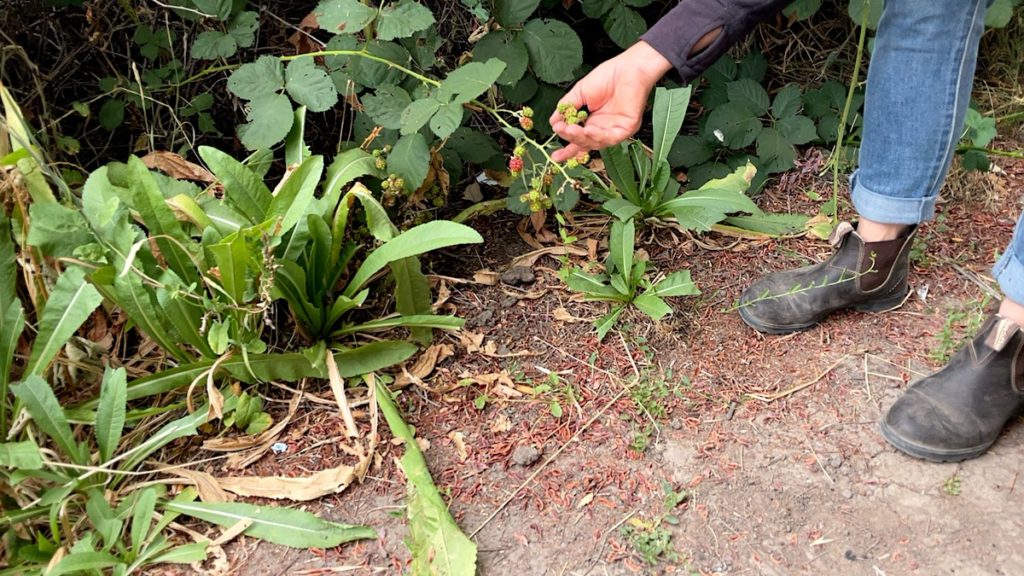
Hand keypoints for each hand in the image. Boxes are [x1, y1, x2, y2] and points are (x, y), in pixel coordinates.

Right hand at [550, 41, 672, 162]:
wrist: (627, 67)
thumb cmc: (607, 77)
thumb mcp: (580, 93)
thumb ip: (566, 107)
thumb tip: (553, 121)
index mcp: (593, 122)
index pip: (579, 140)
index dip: (568, 149)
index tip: (554, 156)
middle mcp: (604, 129)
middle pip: (586, 143)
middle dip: (571, 139)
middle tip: (560, 130)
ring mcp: (616, 130)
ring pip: (596, 142)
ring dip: (581, 137)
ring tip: (570, 129)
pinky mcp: (627, 128)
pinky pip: (611, 137)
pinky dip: (598, 136)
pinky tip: (588, 129)